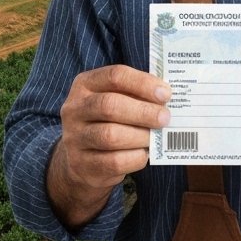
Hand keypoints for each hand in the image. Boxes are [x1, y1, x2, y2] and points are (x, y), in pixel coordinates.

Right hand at [47, 65, 170, 229]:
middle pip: (110, 105)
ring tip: (155, 137)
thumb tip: (166, 97)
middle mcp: (74, 109)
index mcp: (84, 85)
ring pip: (111, 135)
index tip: (165, 93)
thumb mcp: (113, 100)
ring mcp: (75, 138)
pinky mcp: (82, 164)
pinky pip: (114, 161)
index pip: (115, 76)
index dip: (143, 83)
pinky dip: (135, 157)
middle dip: (143, 111)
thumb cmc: (106, 122)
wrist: (80, 160)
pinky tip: (144, 153)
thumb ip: (135, 95)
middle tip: (165, 118)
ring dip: (140, 136)